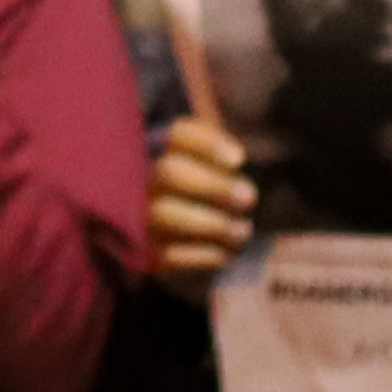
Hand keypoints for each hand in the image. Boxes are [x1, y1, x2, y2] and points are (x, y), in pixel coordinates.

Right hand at [147, 111, 259, 288]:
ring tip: (244, 230)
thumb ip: (221, 151)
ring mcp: (141, 219)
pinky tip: (228, 251)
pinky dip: (207, 253)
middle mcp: (144, 181)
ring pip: (166, 213)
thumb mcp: (212, 165)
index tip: (239, 161)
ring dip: (214, 223)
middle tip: (250, 198)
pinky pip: (172, 254)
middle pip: (169, 172)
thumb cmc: (203, 194)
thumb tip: (235, 159)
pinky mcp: (148, 255)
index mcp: (161, 150)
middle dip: (214, 186)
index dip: (209, 146)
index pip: (179, 135)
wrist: (179, 241)